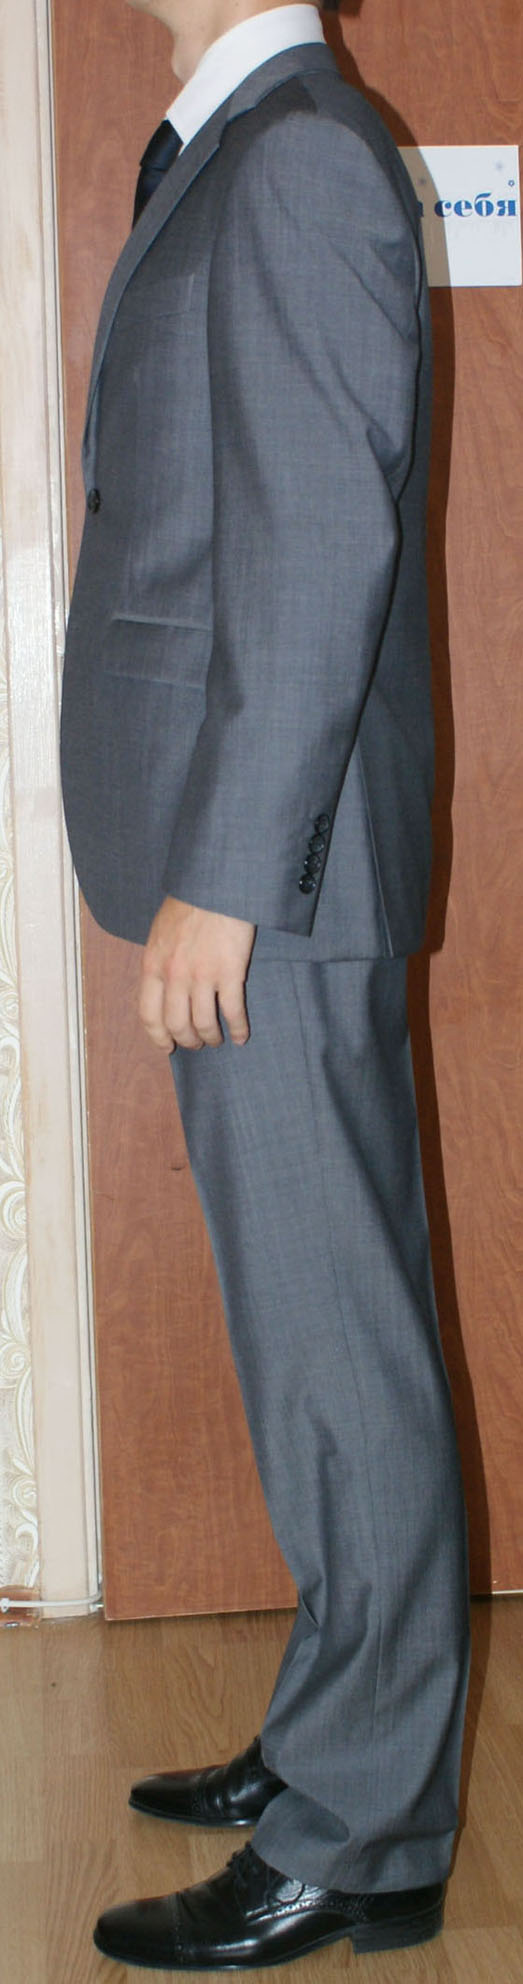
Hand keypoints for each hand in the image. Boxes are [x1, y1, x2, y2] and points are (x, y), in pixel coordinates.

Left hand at [139, 897, 255, 1051]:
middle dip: (187, 1040)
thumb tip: (161, 984)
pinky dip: (237, 1029)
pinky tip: (241, 1036)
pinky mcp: (230, 973)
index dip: (158, 1037)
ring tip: (217, 1040)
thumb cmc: (190, 902)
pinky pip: (232, 1011)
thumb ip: (158, 960)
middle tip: (196, 1043)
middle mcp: (174, 975)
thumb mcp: (160, 932)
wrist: (216, 884)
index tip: (167, 1046)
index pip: (149, 1014)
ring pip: (203, 1024)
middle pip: (177, 1024)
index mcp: (153, 965)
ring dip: (211, 1037)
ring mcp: (202, 976)